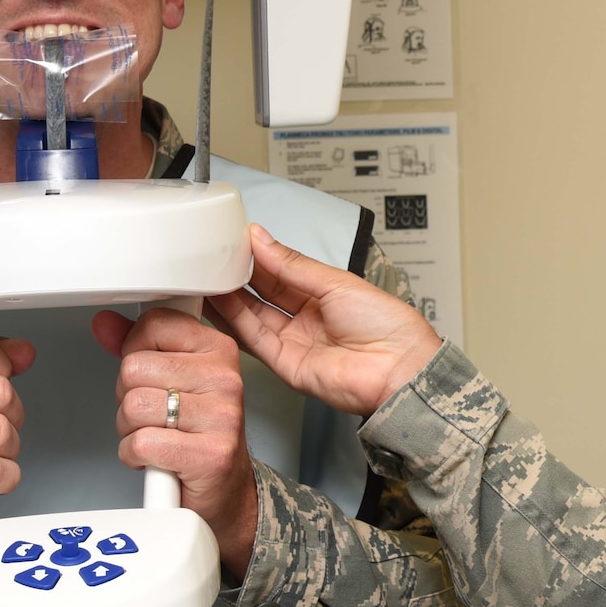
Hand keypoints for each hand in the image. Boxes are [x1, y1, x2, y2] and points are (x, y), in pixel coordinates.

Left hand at [92, 306, 258, 578]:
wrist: (225, 491)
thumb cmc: (197, 434)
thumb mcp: (171, 380)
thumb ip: (137, 347)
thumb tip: (105, 323)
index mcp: (218, 349)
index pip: (154, 325)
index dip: (136, 352)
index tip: (151, 375)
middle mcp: (225, 378)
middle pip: (134, 368)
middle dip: (129, 396)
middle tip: (154, 415)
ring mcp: (221, 416)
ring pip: (133, 406)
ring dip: (131, 429)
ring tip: (156, 436)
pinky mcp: (210, 454)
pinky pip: (140, 443)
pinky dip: (135, 456)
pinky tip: (156, 457)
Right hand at [206, 225, 441, 418]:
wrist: (400, 368)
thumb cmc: (386, 324)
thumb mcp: (336, 282)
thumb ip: (293, 264)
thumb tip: (260, 238)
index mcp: (324, 295)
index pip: (281, 273)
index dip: (258, 257)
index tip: (233, 239)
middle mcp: (306, 319)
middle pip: (263, 294)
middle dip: (237, 275)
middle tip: (212, 255)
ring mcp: (295, 342)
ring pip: (252, 316)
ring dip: (228, 297)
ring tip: (205, 273)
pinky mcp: (286, 366)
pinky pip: (254, 340)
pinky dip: (234, 320)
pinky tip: (218, 300)